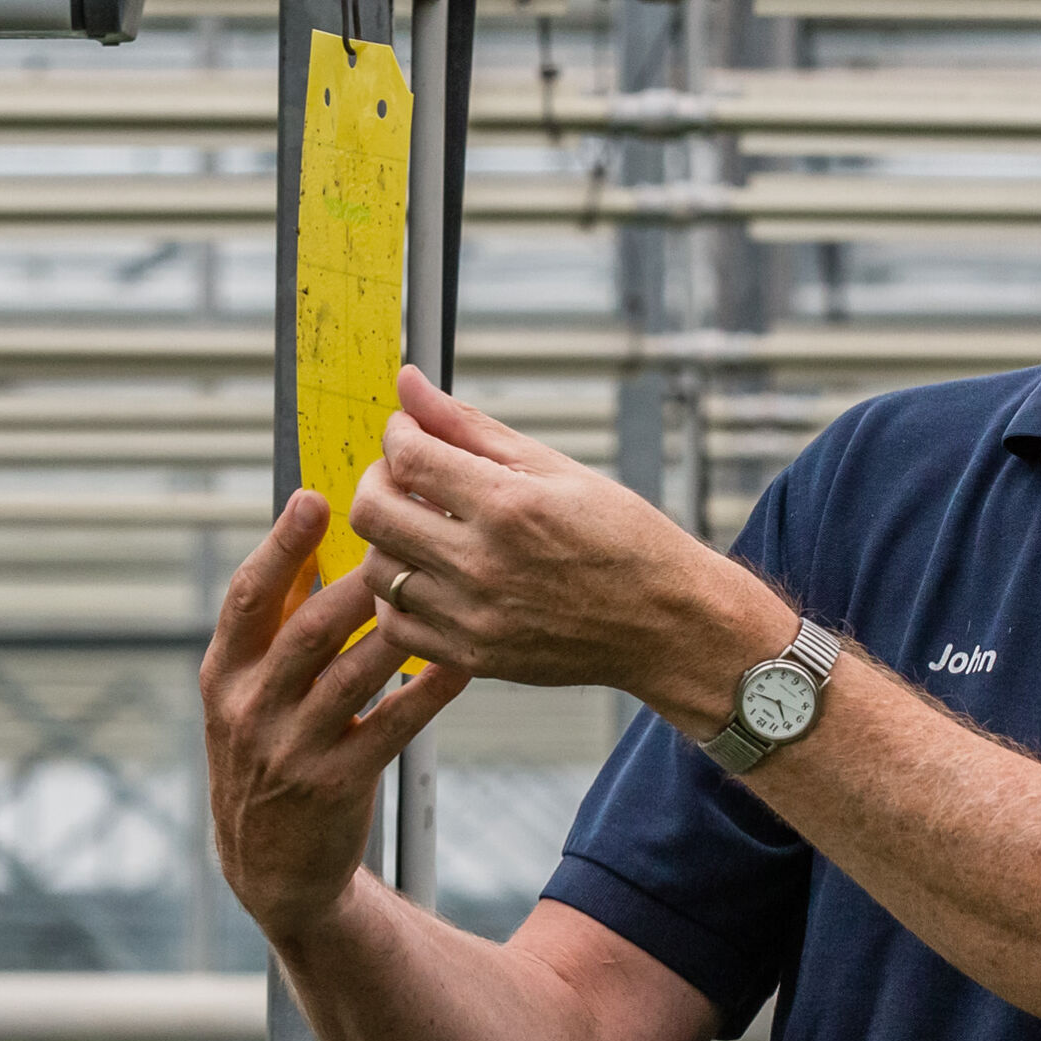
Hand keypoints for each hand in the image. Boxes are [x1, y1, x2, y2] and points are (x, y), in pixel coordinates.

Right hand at [201, 488, 473, 945]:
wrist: (270, 867)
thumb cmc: (269, 754)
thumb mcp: (247, 695)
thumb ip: (274, 630)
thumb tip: (312, 543)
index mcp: (221, 675)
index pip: (247, 599)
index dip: (279, 546)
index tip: (312, 497)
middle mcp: (248, 709)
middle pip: (306, 631)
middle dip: (354, 581)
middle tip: (399, 534)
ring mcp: (291, 750)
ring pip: (350, 676)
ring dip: (397, 628)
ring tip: (435, 583)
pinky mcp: (336, 785)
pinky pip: (390, 728)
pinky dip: (427, 692)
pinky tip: (461, 663)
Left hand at [349, 368, 791, 713]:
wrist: (667, 624)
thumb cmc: (624, 541)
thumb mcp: (555, 467)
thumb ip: (470, 427)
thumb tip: (409, 384)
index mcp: (508, 506)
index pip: (407, 457)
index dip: (398, 433)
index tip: (411, 431)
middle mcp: (483, 565)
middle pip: (373, 512)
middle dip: (378, 479)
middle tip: (405, 474)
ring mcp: (473, 617)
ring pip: (377, 569)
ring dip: (389, 537)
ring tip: (426, 525)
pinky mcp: (472, 657)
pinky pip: (396, 624)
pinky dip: (397, 594)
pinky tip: (428, 573)